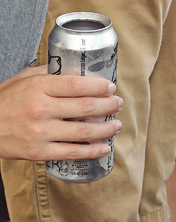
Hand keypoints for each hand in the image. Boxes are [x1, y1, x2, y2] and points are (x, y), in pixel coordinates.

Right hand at [0, 66, 122, 160]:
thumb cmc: (5, 99)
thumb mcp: (24, 78)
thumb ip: (50, 72)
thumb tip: (78, 68)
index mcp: (39, 87)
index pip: (78, 85)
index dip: (99, 87)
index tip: (111, 87)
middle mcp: (41, 109)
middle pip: (85, 107)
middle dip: (108, 105)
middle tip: (119, 104)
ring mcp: (40, 133)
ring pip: (82, 131)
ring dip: (106, 129)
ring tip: (117, 125)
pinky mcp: (37, 152)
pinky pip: (70, 152)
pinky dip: (91, 151)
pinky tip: (104, 147)